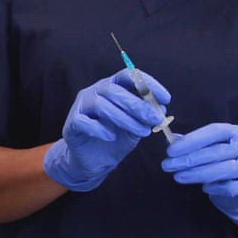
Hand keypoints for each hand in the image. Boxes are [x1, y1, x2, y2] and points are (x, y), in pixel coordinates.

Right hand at [43, 68, 171, 191]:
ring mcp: (82, 106)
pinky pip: (84, 121)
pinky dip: (99, 129)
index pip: (129, 75)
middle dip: (139, 105)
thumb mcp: (136, 126)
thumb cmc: (116, 139)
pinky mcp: (72, 124)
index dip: (148, 84)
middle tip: (155, 119)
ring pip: (101, 105)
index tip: (166, 99)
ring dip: (125, 119)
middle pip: (115, 90)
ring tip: (142, 132)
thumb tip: (162, 108)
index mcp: (113, 86)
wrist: (94, 161)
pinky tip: (111, 137)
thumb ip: (146, 116)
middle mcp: (96, 91)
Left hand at [162, 122, 237, 225]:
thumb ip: (195, 145)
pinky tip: (205, 188)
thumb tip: (172, 140)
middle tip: (168, 166)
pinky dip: (216, 188)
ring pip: (225, 169)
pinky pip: (232, 187)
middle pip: (218, 151)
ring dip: (198, 174)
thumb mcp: (213, 152)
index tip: (171, 150)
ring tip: (179, 177)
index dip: (192, 140)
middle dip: (189, 159)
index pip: (214, 131)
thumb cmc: (228, 166)